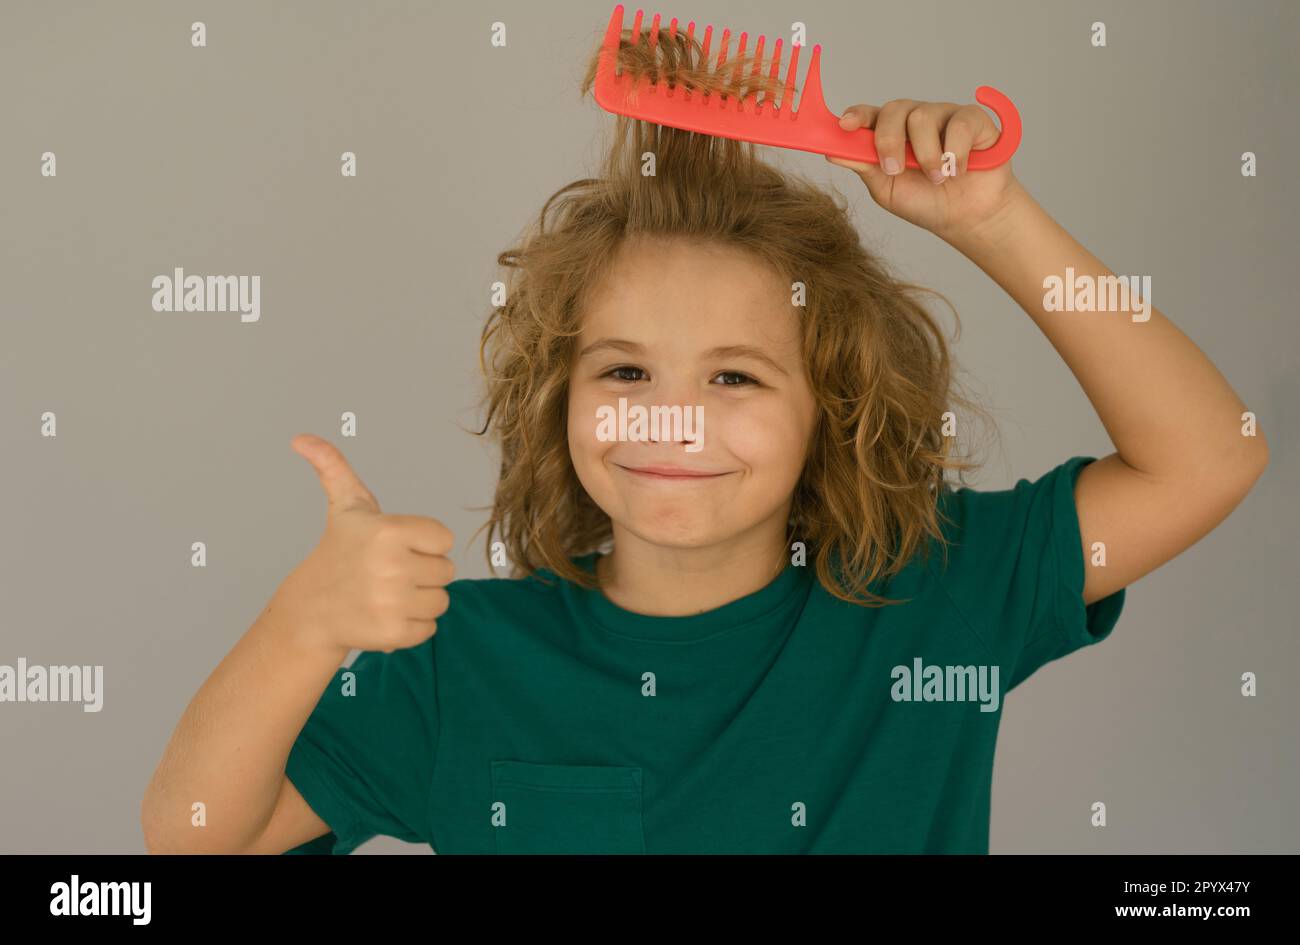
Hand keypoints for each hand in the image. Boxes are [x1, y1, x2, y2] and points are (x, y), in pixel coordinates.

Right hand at [273, 434, 455, 655]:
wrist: (311, 610)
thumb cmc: (339, 552)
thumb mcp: (345, 507)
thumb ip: (334, 467)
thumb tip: (300, 438)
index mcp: (388, 531)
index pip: (444, 539)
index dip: (424, 543)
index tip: (396, 546)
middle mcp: (391, 566)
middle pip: (446, 572)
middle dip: (422, 572)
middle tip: (389, 573)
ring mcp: (391, 602)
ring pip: (441, 601)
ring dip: (420, 600)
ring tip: (386, 594)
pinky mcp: (392, 633)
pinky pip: (430, 628)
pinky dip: (412, 626)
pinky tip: (384, 616)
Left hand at [826, 99, 1022, 243]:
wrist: (967, 217)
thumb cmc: (926, 202)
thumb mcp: (887, 190)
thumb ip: (863, 167)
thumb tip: (832, 153)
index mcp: (890, 134)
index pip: (869, 115)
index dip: (856, 115)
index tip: (845, 125)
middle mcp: (914, 119)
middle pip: (893, 109)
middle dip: (889, 140)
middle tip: (895, 170)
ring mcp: (942, 116)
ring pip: (923, 116)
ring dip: (927, 155)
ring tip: (936, 179)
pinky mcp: (971, 118)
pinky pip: (958, 123)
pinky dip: (956, 152)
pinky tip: (959, 170)